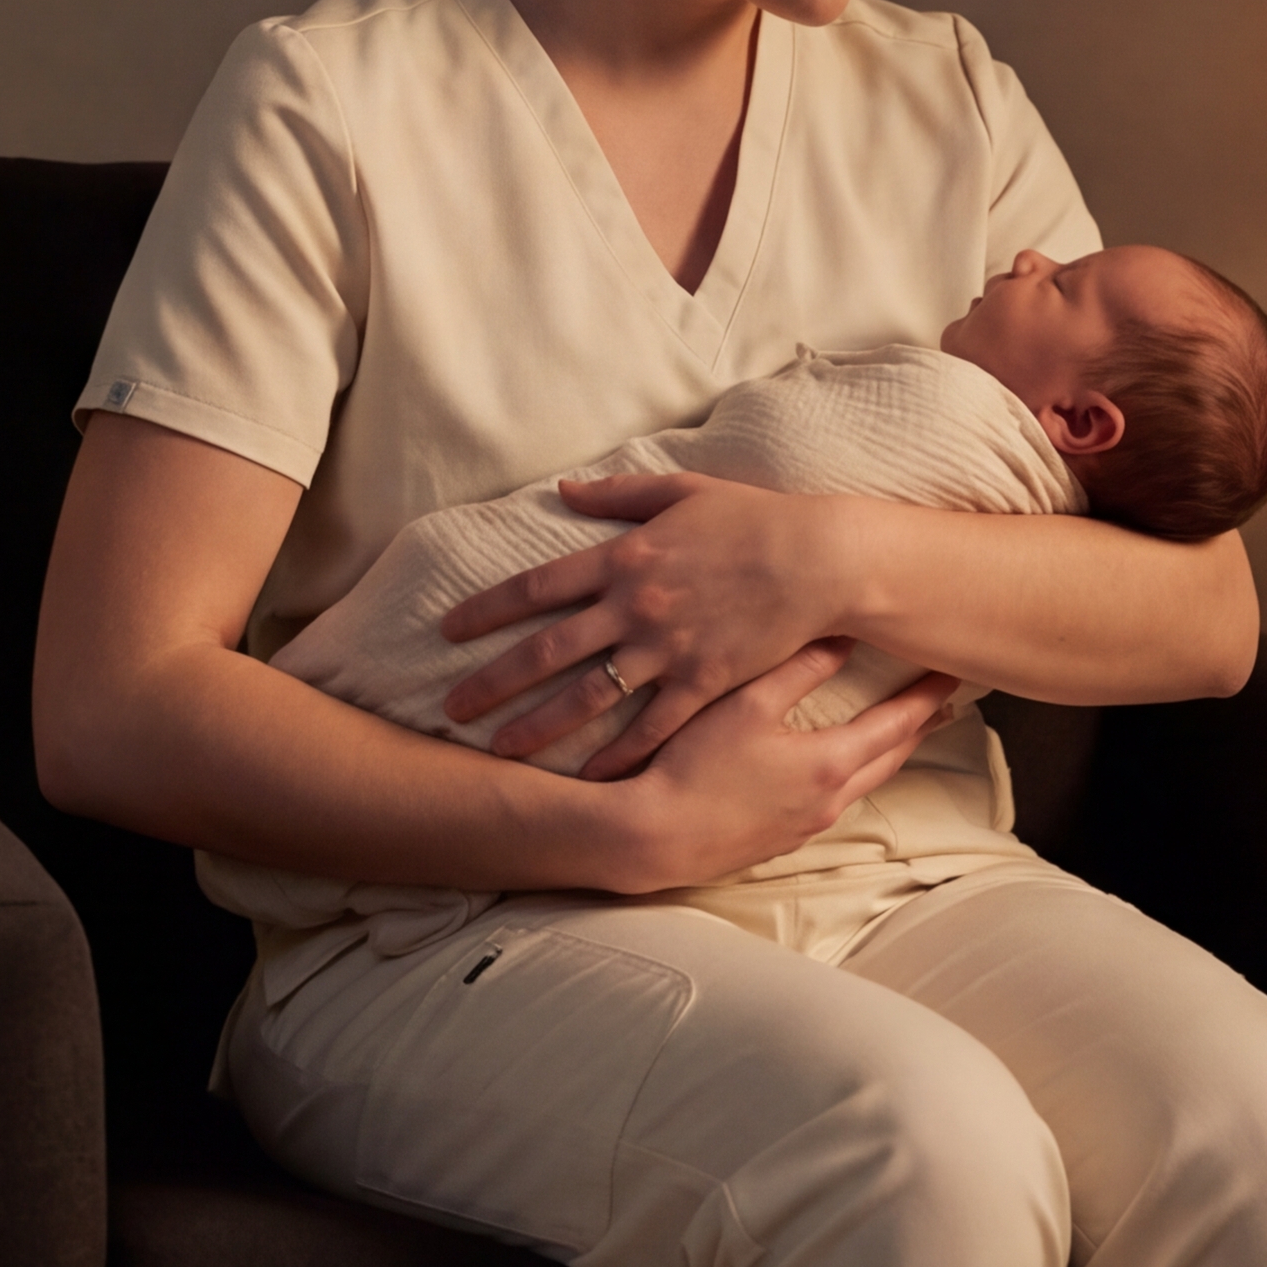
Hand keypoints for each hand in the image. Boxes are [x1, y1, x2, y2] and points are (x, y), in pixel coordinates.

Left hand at [440, 471, 854, 769]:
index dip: (487, 610)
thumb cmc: (751, 519)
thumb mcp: (680, 492)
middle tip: (452, 708)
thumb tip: (564, 490)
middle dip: (494, 681)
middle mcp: (634, 606)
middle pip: (548, 651)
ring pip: (589, 697)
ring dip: (539, 726)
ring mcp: (667, 649)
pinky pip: (651, 727)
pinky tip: (587, 777)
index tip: (449, 630)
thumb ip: (618, 494)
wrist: (818, 560)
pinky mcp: (704, 682)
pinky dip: (617, 754)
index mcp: (623, 557)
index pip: (536, 587)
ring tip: (499, 750)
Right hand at [608, 648, 960, 892]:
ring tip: (901, 729)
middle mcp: (830, 799)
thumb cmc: (697, 764)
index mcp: (829, 763)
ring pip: (865, 782)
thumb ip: (798, 670)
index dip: (927, 696)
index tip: (951, 672)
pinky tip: (838, 765)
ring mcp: (809, 824)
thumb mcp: (746, 703)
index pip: (896, 724)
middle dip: (918, 726)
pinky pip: (836, 799)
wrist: (657, 836)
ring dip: (888, 752)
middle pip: (890, 758)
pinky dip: (853, 773)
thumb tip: (843, 637)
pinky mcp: (784, 837)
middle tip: (942, 700)